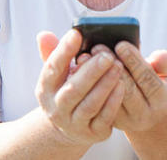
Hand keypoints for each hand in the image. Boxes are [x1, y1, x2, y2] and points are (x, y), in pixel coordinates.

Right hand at [34, 30, 124, 146]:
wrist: (71, 126)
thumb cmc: (68, 89)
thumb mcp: (59, 74)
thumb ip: (55, 53)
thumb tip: (44, 34)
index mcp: (46, 89)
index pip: (52, 69)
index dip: (64, 51)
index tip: (76, 34)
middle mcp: (56, 109)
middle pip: (73, 90)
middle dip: (90, 71)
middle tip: (107, 55)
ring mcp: (74, 124)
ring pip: (90, 105)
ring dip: (105, 85)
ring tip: (118, 66)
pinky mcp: (93, 133)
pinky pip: (105, 118)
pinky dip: (114, 101)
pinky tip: (123, 85)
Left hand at [90, 42, 166, 131]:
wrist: (148, 115)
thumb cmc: (157, 86)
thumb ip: (164, 63)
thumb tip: (156, 55)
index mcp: (161, 100)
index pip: (147, 78)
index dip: (134, 60)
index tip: (120, 44)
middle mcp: (144, 114)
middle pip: (126, 88)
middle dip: (112, 66)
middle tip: (98, 46)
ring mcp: (126, 121)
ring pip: (109, 97)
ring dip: (97, 76)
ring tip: (86, 56)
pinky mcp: (110, 123)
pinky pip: (98, 103)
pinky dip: (89, 85)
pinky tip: (81, 69)